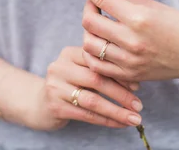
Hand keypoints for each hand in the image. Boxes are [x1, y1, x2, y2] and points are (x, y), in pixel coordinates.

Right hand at [29, 46, 143, 130]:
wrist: (40, 103)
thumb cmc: (69, 85)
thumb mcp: (81, 71)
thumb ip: (101, 70)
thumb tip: (135, 82)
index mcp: (69, 53)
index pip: (98, 60)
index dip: (120, 73)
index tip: (137, 86)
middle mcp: (59, 67)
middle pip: (97, 80)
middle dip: (121, 94)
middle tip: (139, 105)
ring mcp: (55, 87)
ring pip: (93, 100)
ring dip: (116, 111)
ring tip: (134, 118)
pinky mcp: (55, 107)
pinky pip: (87, 115)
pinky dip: (106, 120)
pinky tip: (120, 124)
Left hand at [63, 0, 178, 81]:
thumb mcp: (153, 5)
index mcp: (139, 17)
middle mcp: (132, 40)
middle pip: (89, 21)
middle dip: (87, 7)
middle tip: (95, 3)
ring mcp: (129, 60)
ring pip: (89, 43)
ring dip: (88, 31)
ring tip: (99, 24)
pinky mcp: (128, 75)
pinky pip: (96, 64)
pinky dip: (92, 52)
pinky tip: (100, 43)